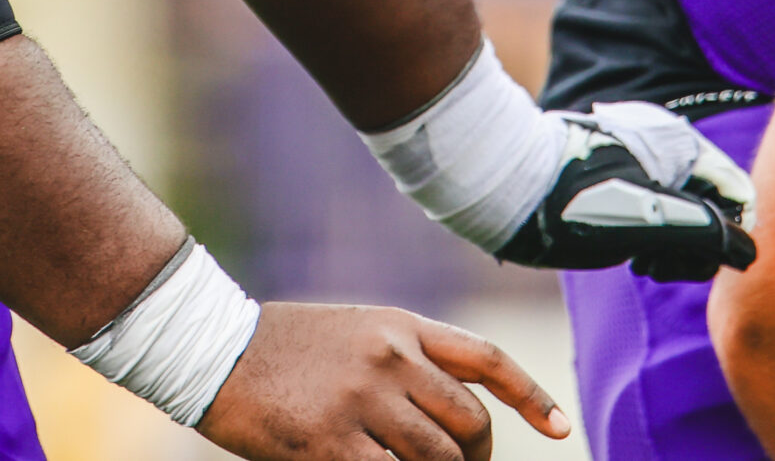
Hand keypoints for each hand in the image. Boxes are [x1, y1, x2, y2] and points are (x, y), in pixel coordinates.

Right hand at [197, 302, 569, 460]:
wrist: (214, 350)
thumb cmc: (285, 348)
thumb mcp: (356, 333)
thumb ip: (406, 363)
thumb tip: (455, 420)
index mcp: (400, 326)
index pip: (486, 361)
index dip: (530, 397)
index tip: (560, 429)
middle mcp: (391, 358)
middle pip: (470, 425)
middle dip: (475, 460)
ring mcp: (363, 401)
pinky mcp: (333, 443)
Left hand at [496, 102, 758, 277]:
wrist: (510, 191)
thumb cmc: (577, 201)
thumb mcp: (652, 220)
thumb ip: (708, 233)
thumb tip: (749, 251)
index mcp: (680, 144)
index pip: (738, 192)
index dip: (733, 234)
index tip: (707, 263)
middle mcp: (667, 151)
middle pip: (716, 208)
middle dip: (700, 247)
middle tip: (665, 269)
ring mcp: (645, 169)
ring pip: (688, 217)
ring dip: (678, 250)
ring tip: (647, 265)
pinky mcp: (624, 188)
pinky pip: (662, 218)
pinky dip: (658, 244)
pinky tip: (635, 259)